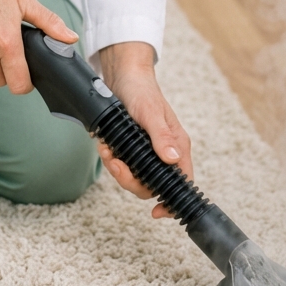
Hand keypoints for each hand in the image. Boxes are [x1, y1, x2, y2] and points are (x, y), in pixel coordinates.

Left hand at [97, 41, 192, 218]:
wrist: (122, 74)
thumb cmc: (142, 90)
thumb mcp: (151, 112)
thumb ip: (161, 136)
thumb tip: (172, 159)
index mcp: (176, 146)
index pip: (181, 183)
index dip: (171, 201)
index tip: (157, 211)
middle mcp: (163, 152)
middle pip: (151, 185)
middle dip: (130, 180)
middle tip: (116, 164)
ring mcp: (146, 150)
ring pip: (134, 177)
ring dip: (118, 169)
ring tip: (107, 151)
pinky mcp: (130, 146)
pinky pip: (122, 164)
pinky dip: (111, 159)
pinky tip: (104, 145)